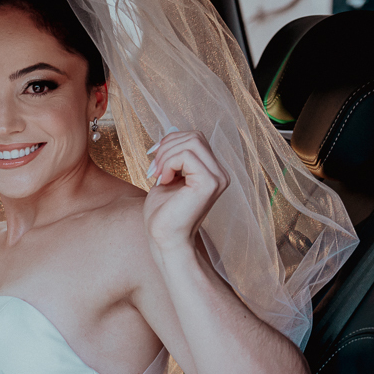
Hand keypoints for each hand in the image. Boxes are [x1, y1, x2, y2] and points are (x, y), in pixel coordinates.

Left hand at [143, 130, 228, 253]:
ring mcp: (218, 178)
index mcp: (211, 171)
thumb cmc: (163, 214)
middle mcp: (220, 173)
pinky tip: (163, 181)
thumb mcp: (167, 178)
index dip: (171, 141)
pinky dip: (169, 163)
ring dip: (166, 156)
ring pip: (191, 143)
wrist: (165, 239)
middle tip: (153, 168)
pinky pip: (187, 156)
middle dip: (167, 147)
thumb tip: (169, 134)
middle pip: (195, 136)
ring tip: (158, 175)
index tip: (154, 158)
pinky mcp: (209, 183)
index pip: (196, 138)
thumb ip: (172, 158)